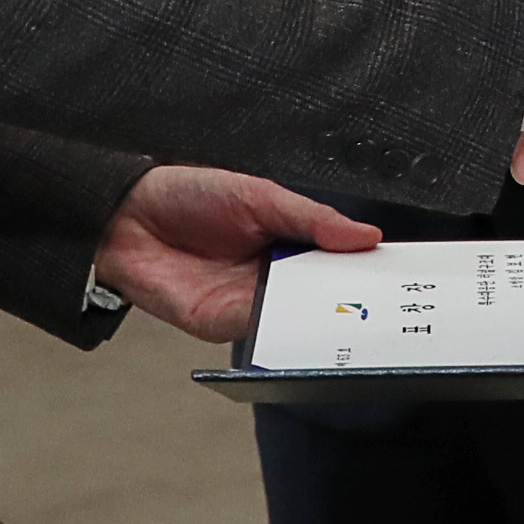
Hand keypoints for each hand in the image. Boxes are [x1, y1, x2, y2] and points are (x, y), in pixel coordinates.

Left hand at [92, 163, 377, 341]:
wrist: (124, 213)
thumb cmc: (186, 194)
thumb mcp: (259, 194)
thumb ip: (311, 218)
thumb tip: (365, 236)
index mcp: (286, 241)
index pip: (335, 260)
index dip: (364, 267)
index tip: (398, 272)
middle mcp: (270, 276)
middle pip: (321, 295)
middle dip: (352, 299)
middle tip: (387, 300)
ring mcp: (246, 302)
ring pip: (295, 317)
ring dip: (322, 317)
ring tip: (355, 311)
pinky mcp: (219, 322)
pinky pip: (260, 329)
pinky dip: (282, 328)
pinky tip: (303, 318)